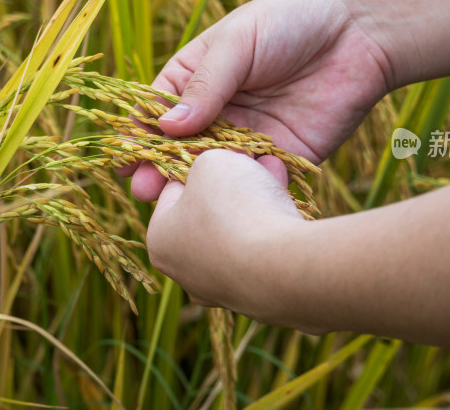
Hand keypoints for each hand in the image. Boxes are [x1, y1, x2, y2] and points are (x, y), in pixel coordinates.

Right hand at [126, 0, 391, 200]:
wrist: (360, 31)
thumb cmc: (290, 20)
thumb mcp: (238, 42)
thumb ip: (205, 85)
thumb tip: (166, 127)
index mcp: (195, 79)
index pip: (156, 112)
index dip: (139, 135)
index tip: (124, 157)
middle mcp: (217, 113)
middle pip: (179, 149)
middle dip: (161, 171)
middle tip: (146, 192)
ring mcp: (249, 138)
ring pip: (214, 172)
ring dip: (198, 190)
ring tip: (181, 204)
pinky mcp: (283, 158)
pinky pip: (257, 182)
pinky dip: (244, 193)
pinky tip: (234, 199)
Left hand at [147, 150, 320, 330]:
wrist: (282, 267)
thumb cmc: (233, 207)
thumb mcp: (211, 161)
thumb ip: (206, 159)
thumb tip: (219, 168)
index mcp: (159, 239)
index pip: (174, 189)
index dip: (200, 163)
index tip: (222, 150)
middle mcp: (185, 270)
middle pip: (209, 211)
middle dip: (232, 183)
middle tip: (254, 160)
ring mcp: (222, 289)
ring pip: (238, 230)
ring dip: (257, 200)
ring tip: (275, 172)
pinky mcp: (258, 298)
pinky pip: (263, 251)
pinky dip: (274, 226)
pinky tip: (290, 205)